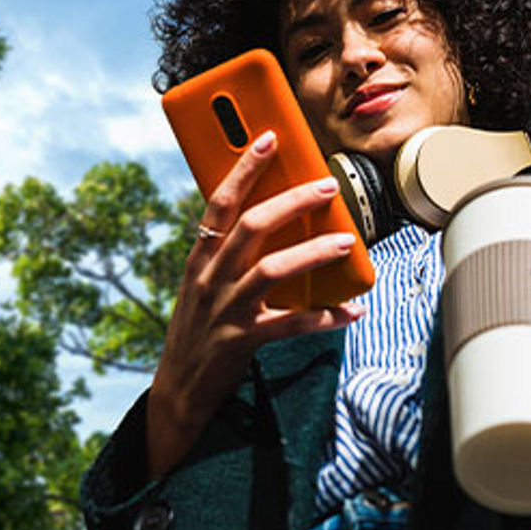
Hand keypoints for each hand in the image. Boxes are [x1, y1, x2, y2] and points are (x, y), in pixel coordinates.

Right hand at [146, 130, 363, 478]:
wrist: (178, 390)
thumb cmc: (199, 329)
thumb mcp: (203, 284)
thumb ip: (229, 254)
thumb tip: (274, 217)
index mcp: (200, 258)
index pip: (220, 201)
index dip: (244, 168)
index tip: (269, 139)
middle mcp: (210, 278)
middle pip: (251, 227)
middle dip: (292, 202)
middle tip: (328, 186)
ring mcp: (226, 310)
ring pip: (272, 270)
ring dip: (313, 253)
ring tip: (347, 243)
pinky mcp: (242, 341)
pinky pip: (291, 325)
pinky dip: (326, 317)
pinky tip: (352, 310)